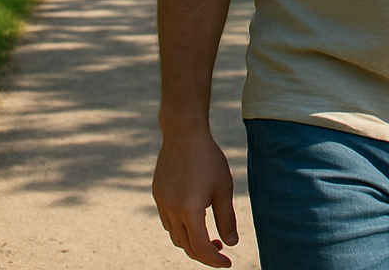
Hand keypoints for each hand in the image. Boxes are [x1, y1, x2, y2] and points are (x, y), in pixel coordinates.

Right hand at [153, 128, 238, 266]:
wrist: (184, 133)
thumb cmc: (208, 158)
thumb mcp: (223, 188)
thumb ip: (226, 218)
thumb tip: (231, 244)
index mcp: (189, 211)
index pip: (201, 248)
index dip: (214, 260)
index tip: (227, 263)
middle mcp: (171, 210)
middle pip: (186, 246)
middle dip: (203, 253)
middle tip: (220, 249)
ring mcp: (161, 203)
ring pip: (175, 235)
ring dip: (190, 240)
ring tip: (208, 234)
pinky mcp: (157, 194)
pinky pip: (168, 220)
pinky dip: (180, 227)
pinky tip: (193, 216)